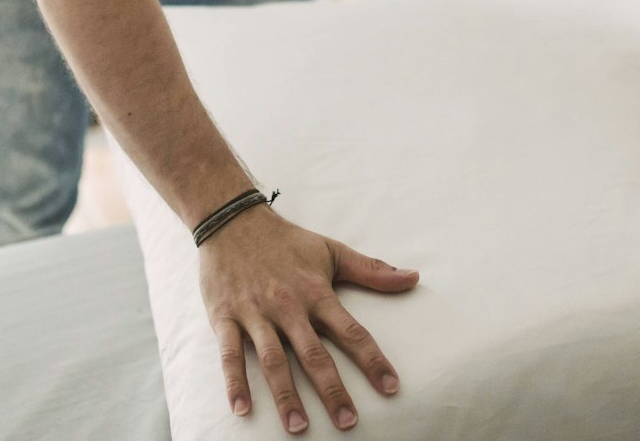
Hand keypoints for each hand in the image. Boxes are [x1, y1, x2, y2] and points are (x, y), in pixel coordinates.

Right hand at [198, 205, 417, 433]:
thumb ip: (372, 270)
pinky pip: (230, 354)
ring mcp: (255, 314)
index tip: (390, 387)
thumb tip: (413, 278)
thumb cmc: (287, 241)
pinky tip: (242, 409)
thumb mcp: (331, 251)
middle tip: (347, 422)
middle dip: (332, 390)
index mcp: (316, 293)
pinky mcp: (225, 318)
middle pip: (314, 355)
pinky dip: (234, 382)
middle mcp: (288, 306)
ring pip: (273, 361)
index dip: (372, 360)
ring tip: (298, 427)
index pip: (351, 332)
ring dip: (286, 395)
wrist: (232, 220)